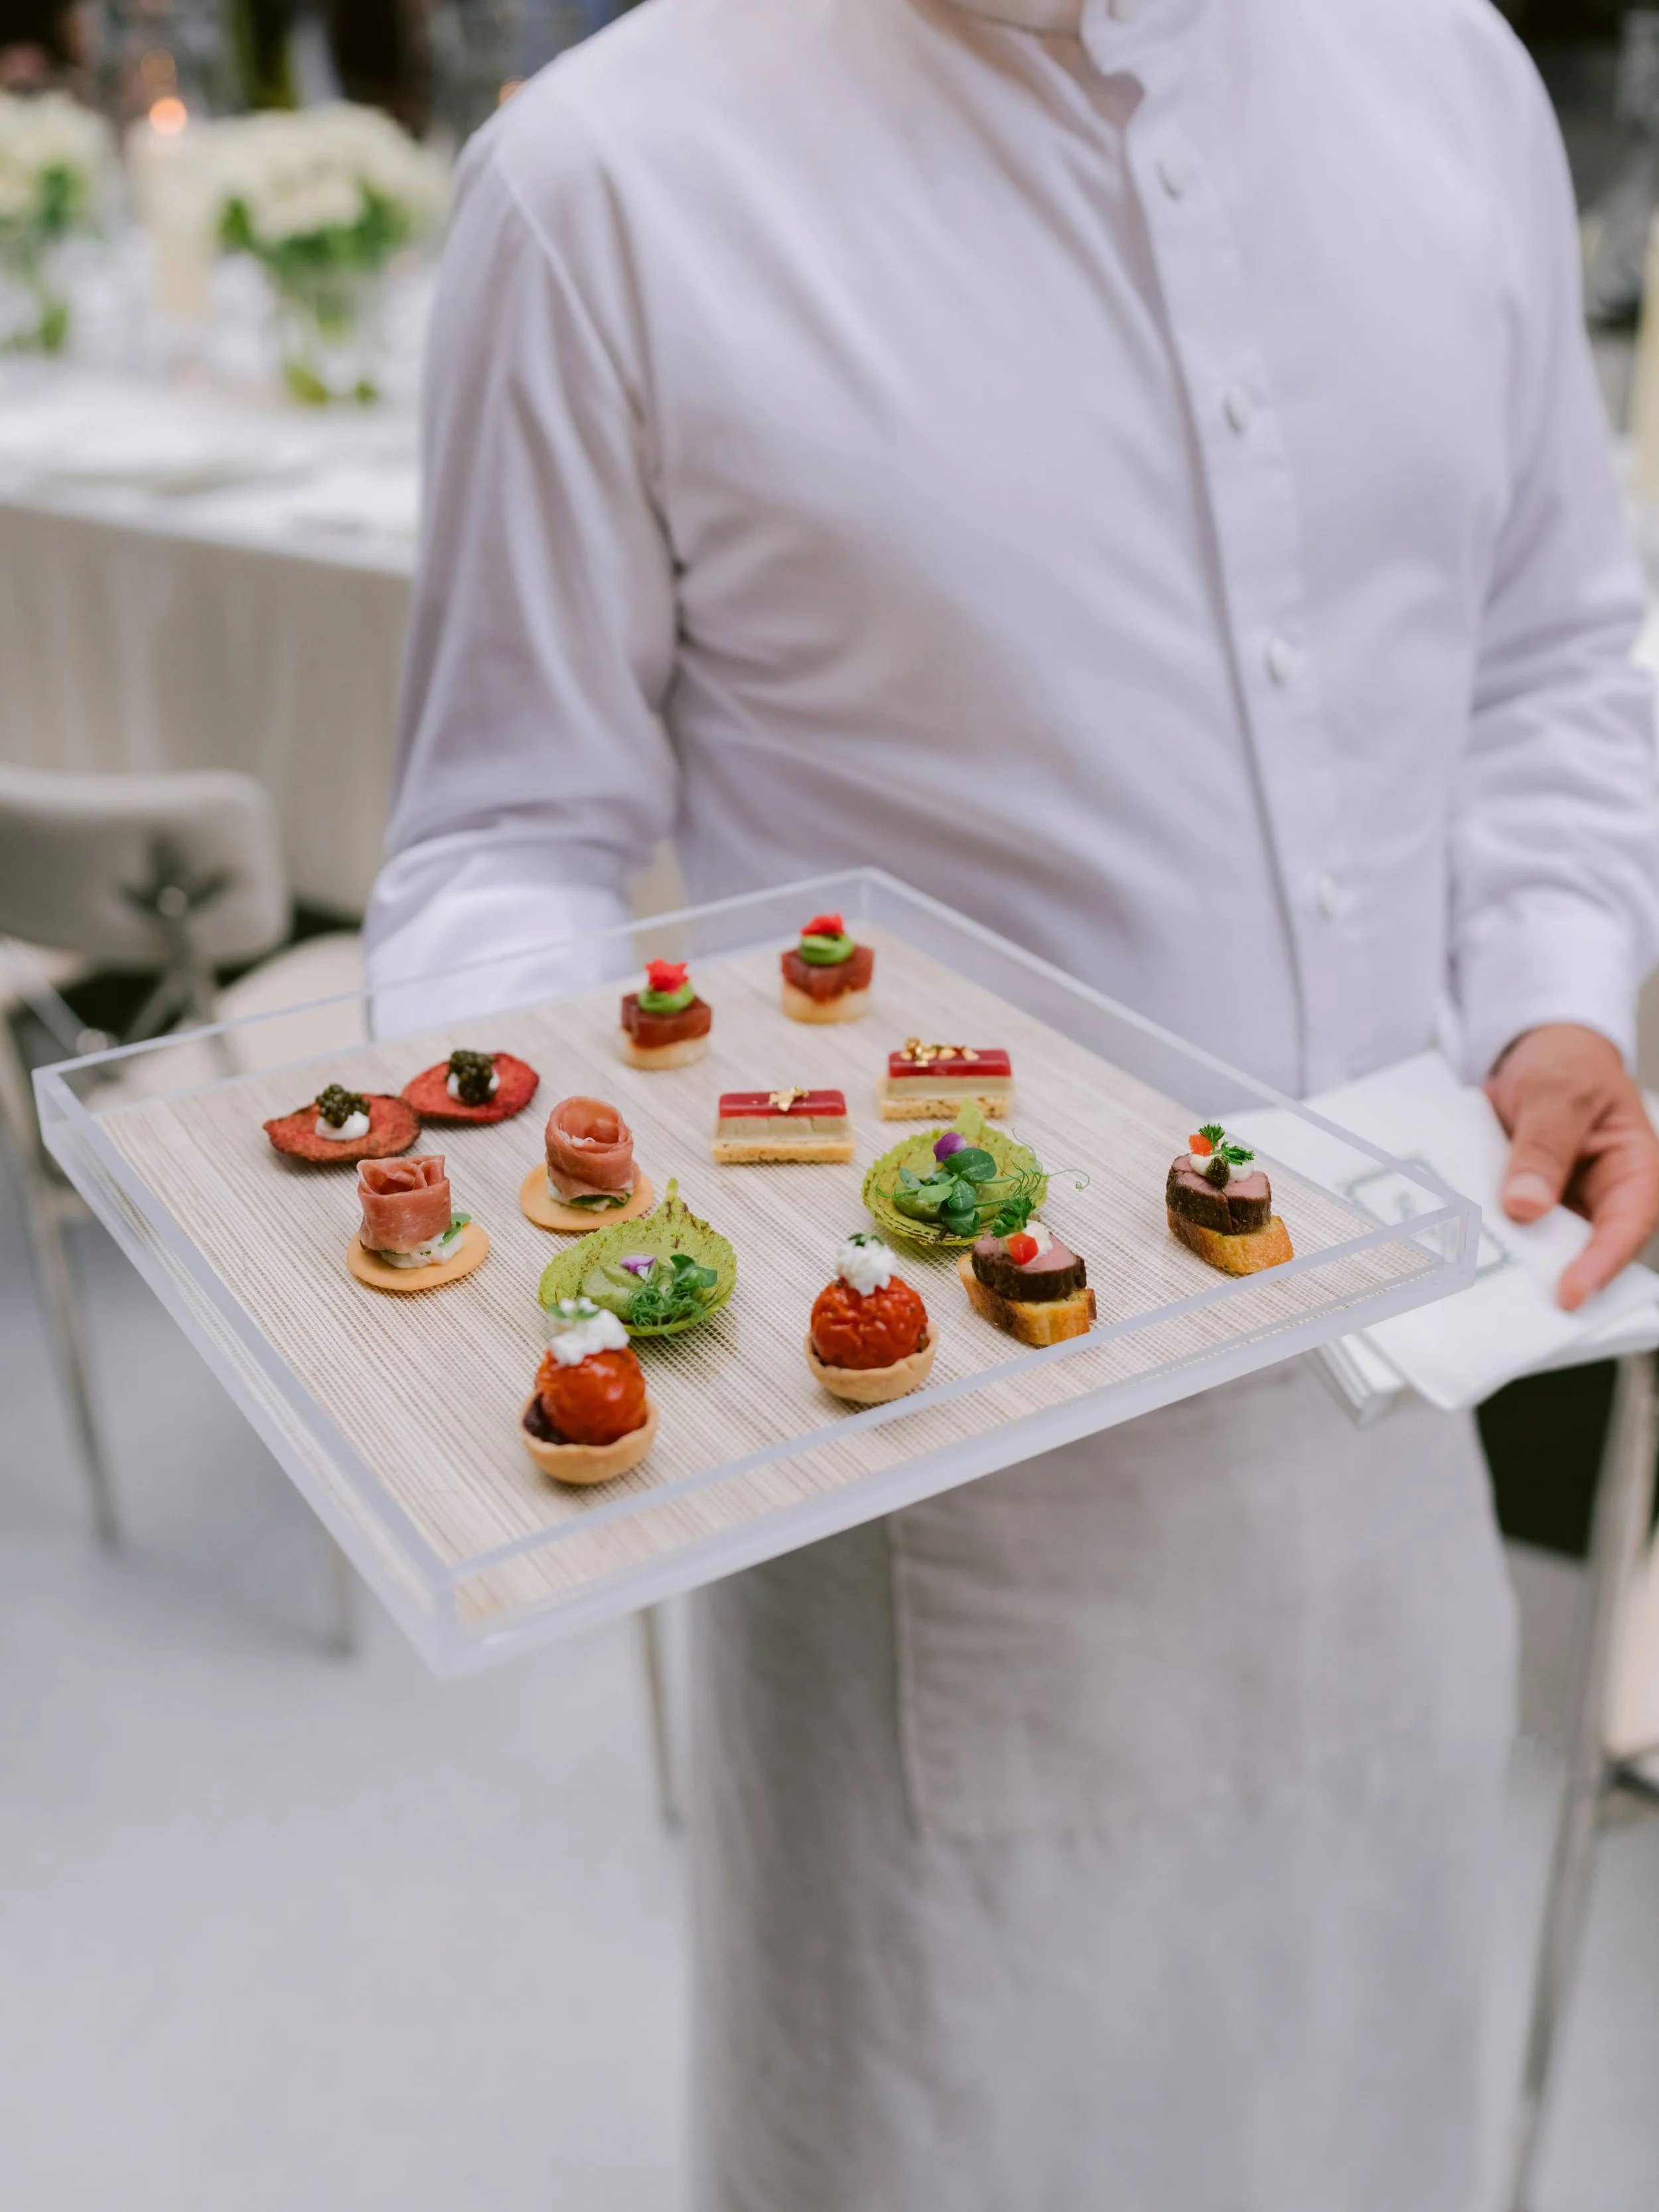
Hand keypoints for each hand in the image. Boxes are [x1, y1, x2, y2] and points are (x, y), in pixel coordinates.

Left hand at [1486, 1024, 1658, 1310]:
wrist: (1534, 1051)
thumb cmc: (1568, 1063)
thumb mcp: (1559, 1091)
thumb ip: (1544, 1145)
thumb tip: (1526, 1206)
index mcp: (1632, 1172)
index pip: (1626, 1228)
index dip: (1600, 1265)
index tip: (1570, 1293)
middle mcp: (1597, 1199)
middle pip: (1577, 1251)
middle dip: (1543, 1276)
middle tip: (1504, 1299)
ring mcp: (1555, 1205)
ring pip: (1532, 1245)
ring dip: (1501, 1257)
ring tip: (1466, 1276)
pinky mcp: (1516, 1202)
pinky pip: (1498, 1224)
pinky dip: (1476, 1231)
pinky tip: (1443, 1241)